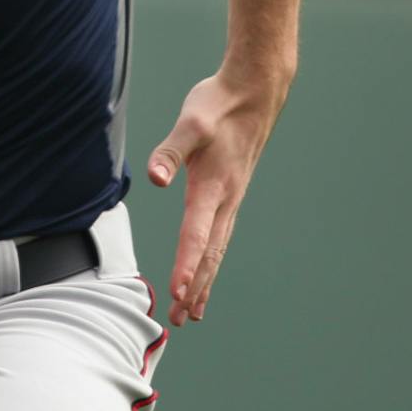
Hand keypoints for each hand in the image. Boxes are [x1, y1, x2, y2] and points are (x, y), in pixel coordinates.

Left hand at [146, 69, 287, 327]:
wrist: (255, 91)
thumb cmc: (219, 105)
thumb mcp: (190, 123)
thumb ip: (170, 151)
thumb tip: (156, 178)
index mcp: (214, 187)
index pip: (196, 234)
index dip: (186, 264)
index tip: (177, 292)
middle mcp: (226, 199)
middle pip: (209, 253)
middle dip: (195, 288)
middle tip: (180, 319)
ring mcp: (232, 198)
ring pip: (217, 248)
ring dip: (205, 280)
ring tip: (194, 311)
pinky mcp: (231, 192)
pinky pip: (220, 235)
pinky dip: (211, 259)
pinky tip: (206, 269)